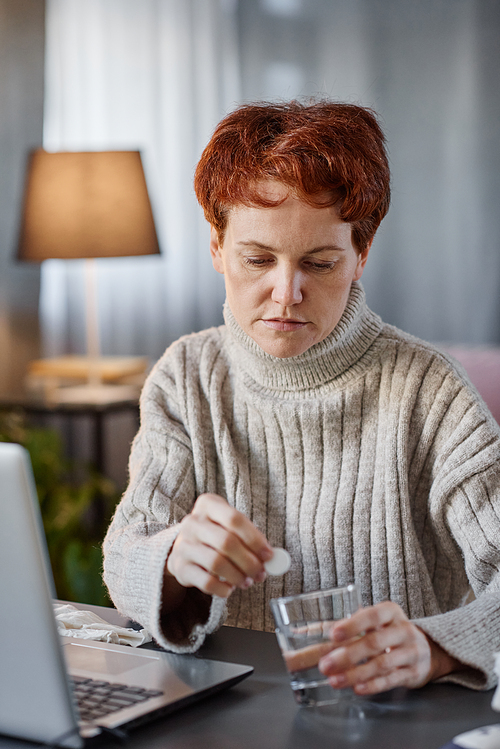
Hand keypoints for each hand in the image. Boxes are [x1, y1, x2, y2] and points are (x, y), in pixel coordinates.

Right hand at [165, 493, 272, 597]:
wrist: (184, 548)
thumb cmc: (216, 536)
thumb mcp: (231, 528)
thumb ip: (251, 539)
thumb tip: (275, 558)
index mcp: (208, 504)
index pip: (235, 519)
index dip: (255, 539)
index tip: (269, 555)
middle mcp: (192, 522)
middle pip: (226, 542)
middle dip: (249, 561)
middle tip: (261, 573)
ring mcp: (183, 544)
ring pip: (216, 563)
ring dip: (238, 576)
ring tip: (247, 582)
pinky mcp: (179, 567)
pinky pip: (206, 582)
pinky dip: (223, 588)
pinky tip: (229, 588)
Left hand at [318, 601, 458, 694]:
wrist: (426, 650)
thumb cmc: (389, 632)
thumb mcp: (373, 622)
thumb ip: (342, 625)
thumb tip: (299, 631)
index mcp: (390, 612)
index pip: (372, 615)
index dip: (353, 624)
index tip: (333, 634)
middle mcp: (403, 630)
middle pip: (374, 642)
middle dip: (348, 655)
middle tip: (325, 665)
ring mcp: (411, 652)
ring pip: (382, 664)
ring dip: (356, 673)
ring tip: (334, 680)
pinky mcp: (413, 673)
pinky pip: (391, 680)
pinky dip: (373, 685)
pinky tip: (357, 688)